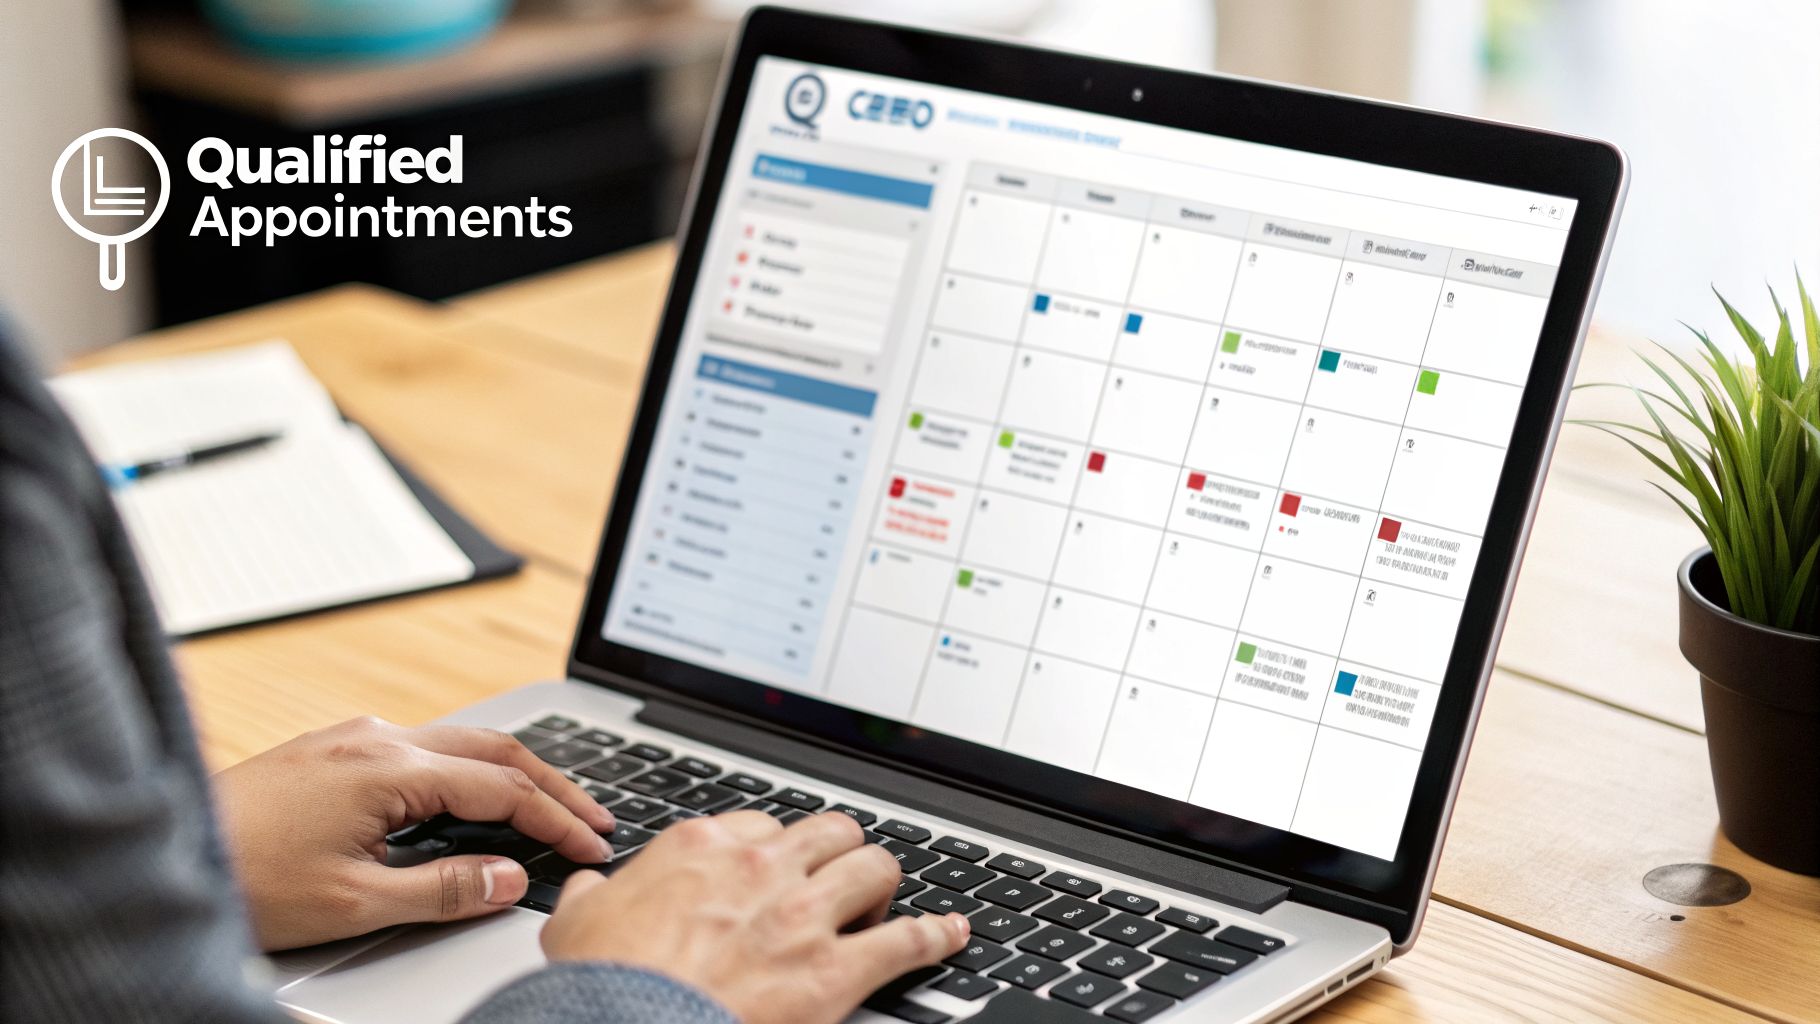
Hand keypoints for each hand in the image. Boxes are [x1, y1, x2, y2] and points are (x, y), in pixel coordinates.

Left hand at [213, 716, 614, 950]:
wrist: (161, 848)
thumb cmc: (243, 878)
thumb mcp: (353, 902)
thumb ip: (443, 889)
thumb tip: (510, 878)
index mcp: (388, 768)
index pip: (502, 788)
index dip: (556, 820)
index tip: (592, 845)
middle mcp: (376, 739)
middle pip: (494, 749)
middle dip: (553, 784)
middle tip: (595, 819)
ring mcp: (354, 738)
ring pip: (461, 743)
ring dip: (513, 773)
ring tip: (551, 807)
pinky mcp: (335, 749)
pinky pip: (426, 747)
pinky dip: (470, 770)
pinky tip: (478, 798)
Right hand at [541, 810, 968, 1023]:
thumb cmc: (604, 985)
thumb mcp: (576, 925)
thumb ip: (594, 896)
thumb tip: (590, 888)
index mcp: (703, 848)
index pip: (762, 825)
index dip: (773, 850)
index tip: (776, 868)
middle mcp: (763, 869)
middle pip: (830, 832)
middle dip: (838, 852)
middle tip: (835, 879)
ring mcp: (804, 916)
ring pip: (875, 868)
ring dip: (883, 884)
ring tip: (883, 902)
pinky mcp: (836, 971)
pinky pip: (908, 941)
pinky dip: (937, 936)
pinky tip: (950, 934)